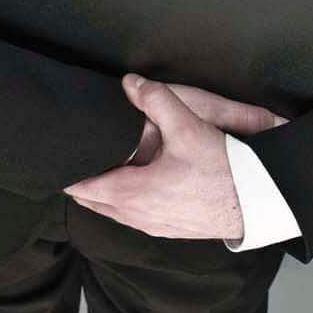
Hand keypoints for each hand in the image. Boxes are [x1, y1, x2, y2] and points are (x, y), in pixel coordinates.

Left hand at [64, 74, 284, 241]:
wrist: (257, 203)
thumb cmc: (224, 171)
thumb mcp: (188, 127)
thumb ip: (157, 100)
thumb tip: (130, 83)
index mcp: (134, 194)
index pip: (85, 187)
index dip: (68, 173)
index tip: (56, 160)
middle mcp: (138, 216)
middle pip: (93, 202)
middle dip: (80, 182)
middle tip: (71, 161)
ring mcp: (153, 226)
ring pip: (112, 211)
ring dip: (100, 193)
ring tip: (94, 171)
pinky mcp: (169, 229)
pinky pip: (131, 217)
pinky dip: (119, 202)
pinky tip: (128, 187)